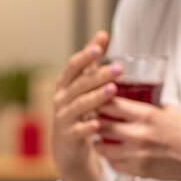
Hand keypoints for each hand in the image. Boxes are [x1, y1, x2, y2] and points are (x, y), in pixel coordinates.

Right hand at [50, 30, 118, 180]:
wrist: (67, 147)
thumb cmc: (79, 111)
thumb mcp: (82, 86)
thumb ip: (91, 62)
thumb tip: (102, 34)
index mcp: (65, 85)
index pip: (73, 67)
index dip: (86, 56)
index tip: (100, 47)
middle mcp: (61, 100)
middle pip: (78, 85)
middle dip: (97, 76)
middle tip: (119, 68)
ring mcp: (63, 119)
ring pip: (78, 106)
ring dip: (95, 98)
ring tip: (112, 90)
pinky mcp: (68, 137)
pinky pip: (77, 131)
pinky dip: (87, 128)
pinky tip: (98, 124)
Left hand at [97, 98, 180, 180]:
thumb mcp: (174, 112)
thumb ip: (155, 107)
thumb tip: (143, 99)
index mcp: (150, 117)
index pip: (114, 106)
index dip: (101, 102)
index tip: (96, 100)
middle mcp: (139, 135)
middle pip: (102, 126)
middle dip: (94, 121)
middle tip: (90, 119)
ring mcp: (136, 155)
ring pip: (102, 148)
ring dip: (98, 141)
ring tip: (99, 137)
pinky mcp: (137, 170)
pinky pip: (113, 164)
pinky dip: (110, 158)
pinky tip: (112, 152)